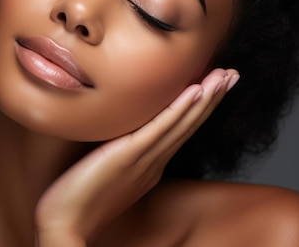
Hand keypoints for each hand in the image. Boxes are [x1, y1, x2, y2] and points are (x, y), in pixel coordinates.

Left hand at [34, 68, 239, 245]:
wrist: (65, 224)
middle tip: (232, 74)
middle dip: (213, 98)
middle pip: (189, 124)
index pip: (181, 130)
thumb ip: (121, 157)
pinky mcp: (128, 157)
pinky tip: (195, 91)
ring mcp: (143, 160)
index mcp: (150, 165)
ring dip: (205, 98)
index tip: (215, 86)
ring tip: (224, 76)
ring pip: (181, 123)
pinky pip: (159, 129)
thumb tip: (122, 141)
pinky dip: (179, 109)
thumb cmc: (79, 201)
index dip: (200, 107)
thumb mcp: (108, 174)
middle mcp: (153, 162)